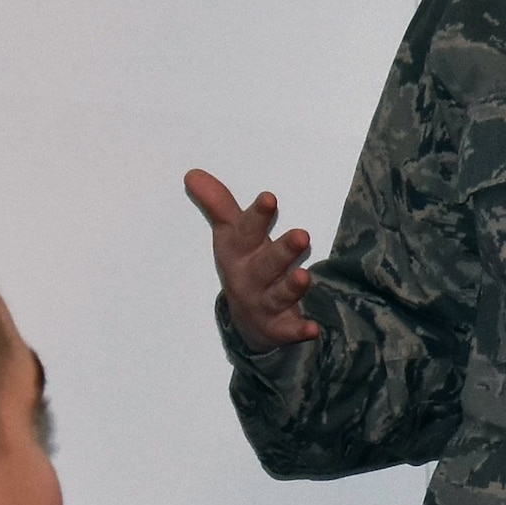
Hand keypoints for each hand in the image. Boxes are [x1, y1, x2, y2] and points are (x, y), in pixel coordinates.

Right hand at [184, 168, 321, 353]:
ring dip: (290, 287)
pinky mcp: (278, 327)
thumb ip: (219, 204)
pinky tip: (313, 329)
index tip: (270, 199)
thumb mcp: (231, 235)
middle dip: (282, 251)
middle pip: (266, 264)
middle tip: (302, 235)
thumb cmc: (243, 264)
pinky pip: (288, 330)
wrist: (247, 320)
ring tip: (304, 277)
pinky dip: (299, 331)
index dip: (257, 216)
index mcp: (238, 252)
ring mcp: (264, 304)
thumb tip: (192, 173)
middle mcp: (249, 278)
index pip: (246, 231)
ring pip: (278, 295)